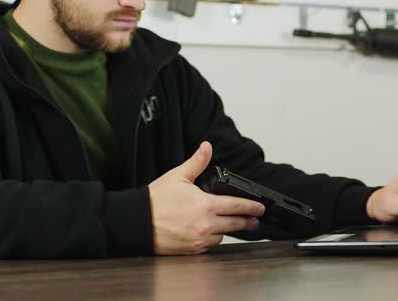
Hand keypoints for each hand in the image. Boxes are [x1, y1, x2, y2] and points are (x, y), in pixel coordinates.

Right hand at [148, 141, 264, 254]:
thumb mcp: (178, 176)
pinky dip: (212, 239)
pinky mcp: (191, 250)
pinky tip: (211, 233)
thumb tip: (207, 147)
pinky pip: (209, 246)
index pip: (236, 206)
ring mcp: (198, 239)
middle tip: (255, 220)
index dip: (251, 207)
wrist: (137, 222)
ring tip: (231, 225)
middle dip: (247, 221)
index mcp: (205, 205)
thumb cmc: (155, 200)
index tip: (260, 208)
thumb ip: (197, 162)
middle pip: (235, 224)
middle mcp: (205, 225)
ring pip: (222, 236)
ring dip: (228, 230)